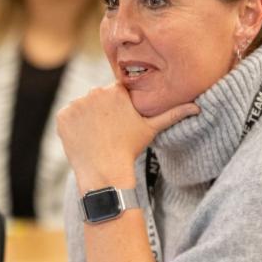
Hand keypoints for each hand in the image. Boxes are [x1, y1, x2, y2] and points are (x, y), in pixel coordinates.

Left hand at [56, 83, 197, 190]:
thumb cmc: (130, 149)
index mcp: (116, 90)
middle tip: (108, 131)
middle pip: (97, 98)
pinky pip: (68, 117)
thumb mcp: (151, 129)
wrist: (105, 171)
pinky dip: (73, 126)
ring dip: (87, 117)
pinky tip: (84, 138)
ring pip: (83, 107)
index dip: (117, 107)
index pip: (115, 92)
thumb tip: (198, 107)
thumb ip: (173, 113)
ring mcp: (76, 104)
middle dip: (102, 111)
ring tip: (97, 136)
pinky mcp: (63, 116)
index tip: (119, 121)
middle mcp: (94, 92)